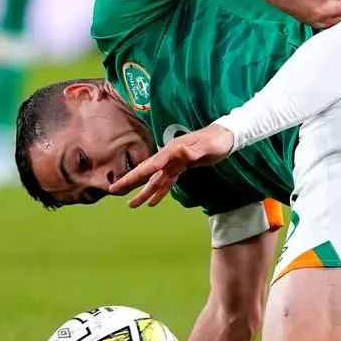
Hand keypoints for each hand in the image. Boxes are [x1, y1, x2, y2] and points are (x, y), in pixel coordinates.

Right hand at [110, 124, 235, 206]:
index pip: (149, 166)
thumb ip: (192, 152)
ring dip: (144, 191)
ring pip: (156, 179)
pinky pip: (167, 181)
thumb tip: (177, 152)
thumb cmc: (218, 141)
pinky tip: (153, 201)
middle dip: (130, 182)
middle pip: (147, 172)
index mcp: (171, 152)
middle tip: (113, 191)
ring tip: (132, 205)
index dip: (133, 176)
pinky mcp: (182, 167)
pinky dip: (160, 191)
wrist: (227, 135)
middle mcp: (170, 156)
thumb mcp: (207, 147)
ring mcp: (175, 162)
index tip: (117, 185)